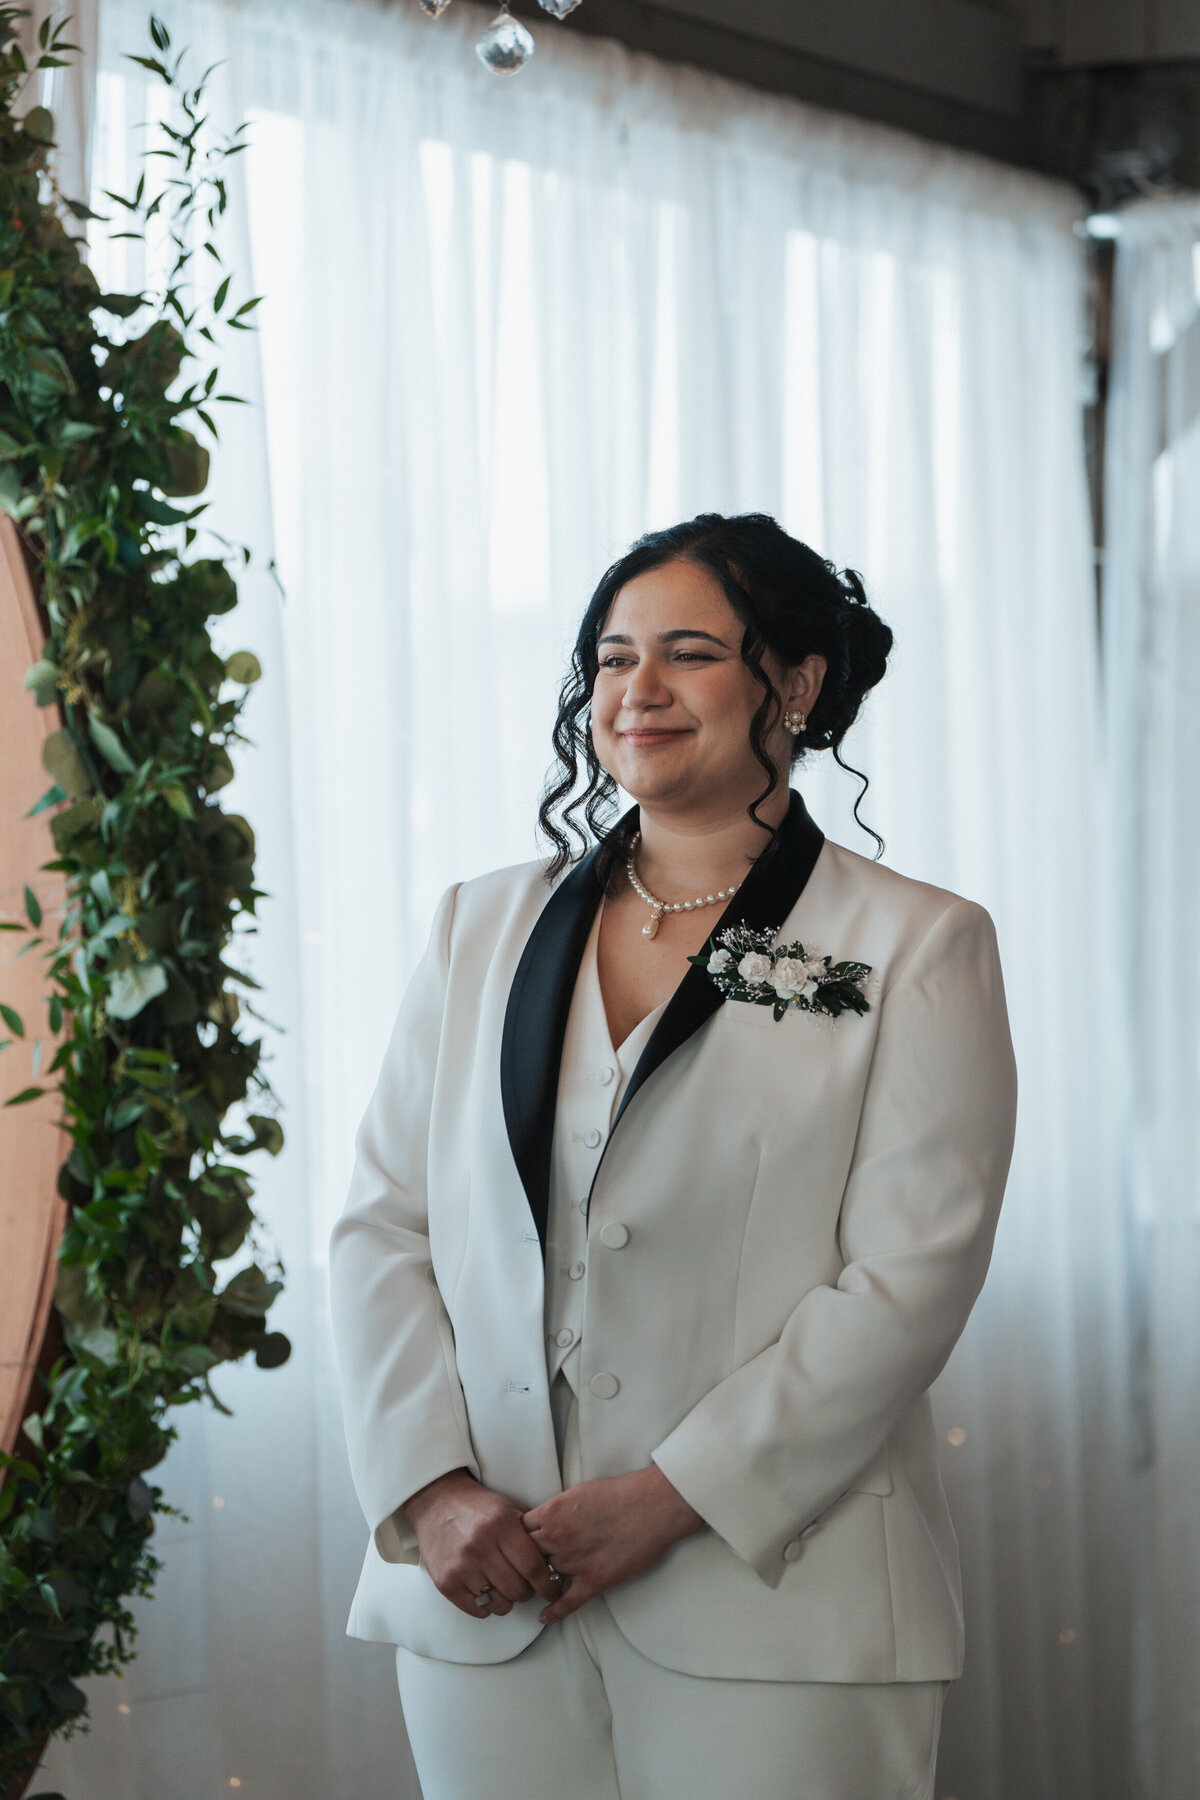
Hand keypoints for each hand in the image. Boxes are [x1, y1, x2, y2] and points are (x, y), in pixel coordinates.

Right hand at [402, 1468, 563, 1619]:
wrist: (437, 1503)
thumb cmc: (478, 1507)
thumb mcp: (508, 1508)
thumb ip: (530, 1531)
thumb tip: (555, 1559)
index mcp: (501, 1526)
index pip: (533, 1567)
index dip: (547, 1584)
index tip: (552, 1591)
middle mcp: (480, 1547)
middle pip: (517, 1590)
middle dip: (526, 1592)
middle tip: (525, 1587)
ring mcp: (461, 1566)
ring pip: (498, 1604)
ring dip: (507, 1601)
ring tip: (505, 1588)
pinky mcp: (445, 1582)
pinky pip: (476, 1610)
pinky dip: (487, 1607)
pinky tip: (488, 1593)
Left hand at [521, 1464, 704, 1624]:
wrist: (652, 1506)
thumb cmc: (620, 1493)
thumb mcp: (579, 1491)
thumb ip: (557, 1509)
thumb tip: (545, 1520)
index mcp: (552, 1513)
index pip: (519, 1530)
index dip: (517, 1538)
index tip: (518, 1544)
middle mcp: (557, 1538)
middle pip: (526, 1556)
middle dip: (524, 1561)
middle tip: (522, 1568)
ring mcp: (574, 1561)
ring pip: (545, 1577)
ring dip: (540, 1582)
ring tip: (533, 1589)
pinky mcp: (594, 1580)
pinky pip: (567, 1602)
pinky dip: (554, 1612)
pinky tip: (545, 1618)